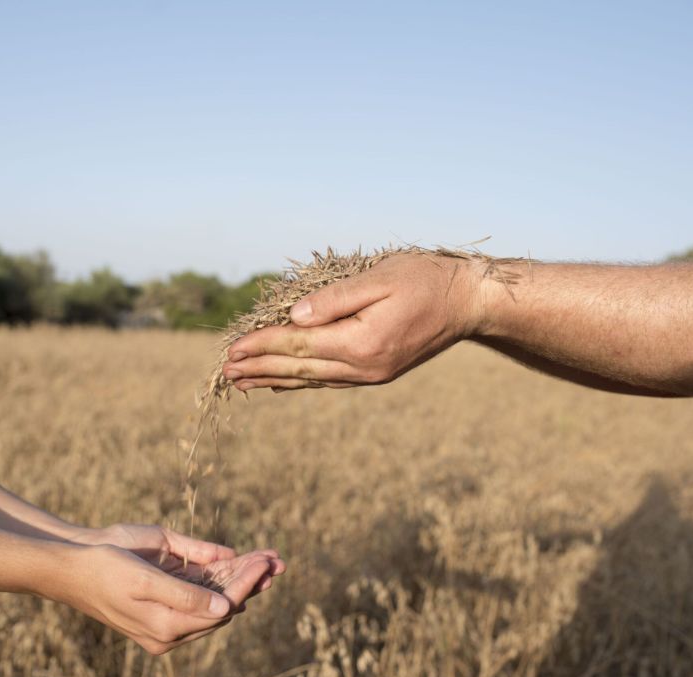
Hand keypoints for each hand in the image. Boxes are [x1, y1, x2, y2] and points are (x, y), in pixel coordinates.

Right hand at [44, 539, 282, 654]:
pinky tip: (237, 563)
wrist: (69, 569)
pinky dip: (220, 579)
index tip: (266, 560)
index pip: (221, 607)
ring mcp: (166, 621)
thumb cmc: (104, 568)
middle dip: (250, 580)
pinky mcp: (162, 607)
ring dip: (239, 579)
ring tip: (267, 560)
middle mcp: (170, 630)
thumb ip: (185, 595)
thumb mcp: (145, 578)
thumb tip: (225, 608)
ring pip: (214, 601)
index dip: (246, 582)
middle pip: (222, 606)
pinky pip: (198, 595)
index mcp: (166, 627)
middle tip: (277, 558)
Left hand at [221, 253, 486, 389]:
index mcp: (362, 341)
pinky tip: (281, 383)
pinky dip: (301, 381)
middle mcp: (364, 366)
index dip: (261, 346)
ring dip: (274, 379)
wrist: (468, 303)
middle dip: (259, 368)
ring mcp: (371, 374)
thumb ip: (335, 299)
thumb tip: (293, 317)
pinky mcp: (377, 372)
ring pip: (312, 379)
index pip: (298, 345)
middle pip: (299, 368)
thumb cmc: (425, 279)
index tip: (231, 349)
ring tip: (242, 382)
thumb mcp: (379, 278)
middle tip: (224, 372)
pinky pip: (329, 380)